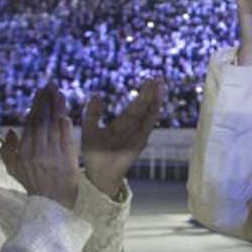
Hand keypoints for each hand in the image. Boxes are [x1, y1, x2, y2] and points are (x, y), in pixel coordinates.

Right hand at [0, 84, 78, 210]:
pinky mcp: (67, 161)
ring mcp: (53, 156)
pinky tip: (66, 115)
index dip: (36, 106)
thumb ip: (9, 149)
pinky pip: (66, 140)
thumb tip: (12, 131)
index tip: (40, 92)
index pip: (31, 124)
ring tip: (60, 94)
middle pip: (43, 121)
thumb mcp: (14, 169)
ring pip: (55, 128)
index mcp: (24, 152)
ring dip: (58, 109)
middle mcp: (38, 152)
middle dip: (47, 101)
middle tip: (51, 85)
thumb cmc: (31, 185)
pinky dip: (66, 127)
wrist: (50, 204)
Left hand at [83, 79, 163, 196]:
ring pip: (147, 115)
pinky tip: (157, 107)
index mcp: (122, 124)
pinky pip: (145, 129)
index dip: (143, 93)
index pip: (135, 106)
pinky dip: (151, 118)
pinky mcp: (137, 145)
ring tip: (161, 87)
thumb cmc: (94, 154)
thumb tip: (97, 95)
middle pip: (144, 107)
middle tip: (159, 77)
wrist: (97, 174)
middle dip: (151, 93)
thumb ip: (93, 113)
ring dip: (154, 101)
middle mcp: (132, 129)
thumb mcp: (90, 129)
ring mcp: (137, 136)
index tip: (151, 78)